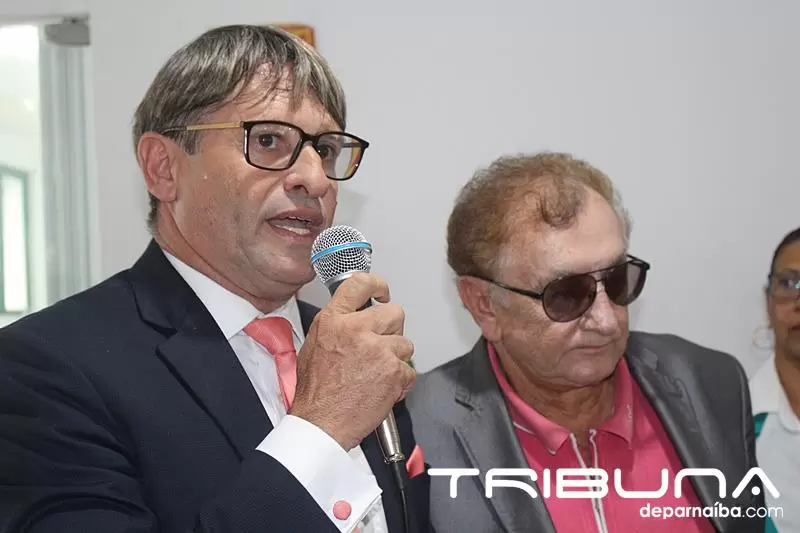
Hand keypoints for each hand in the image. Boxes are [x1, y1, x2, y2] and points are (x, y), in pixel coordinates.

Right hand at [290, 272, 415, 450]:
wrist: (321, 423)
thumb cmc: (316, 391)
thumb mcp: (313, 345)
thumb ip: (337, 324)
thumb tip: (354, 314)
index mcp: (334, 320)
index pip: (361, 284)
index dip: (377, 285)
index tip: (383, 292)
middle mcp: (356, 330)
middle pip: (394, 313)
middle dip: (392, 329)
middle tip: (381, 345)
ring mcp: (378, 350)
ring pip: (406, 343)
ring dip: (396, 358)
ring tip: (377, 373)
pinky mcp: (393, 372)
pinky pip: (409, 370)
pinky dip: (400, 382)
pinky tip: (382, 388)